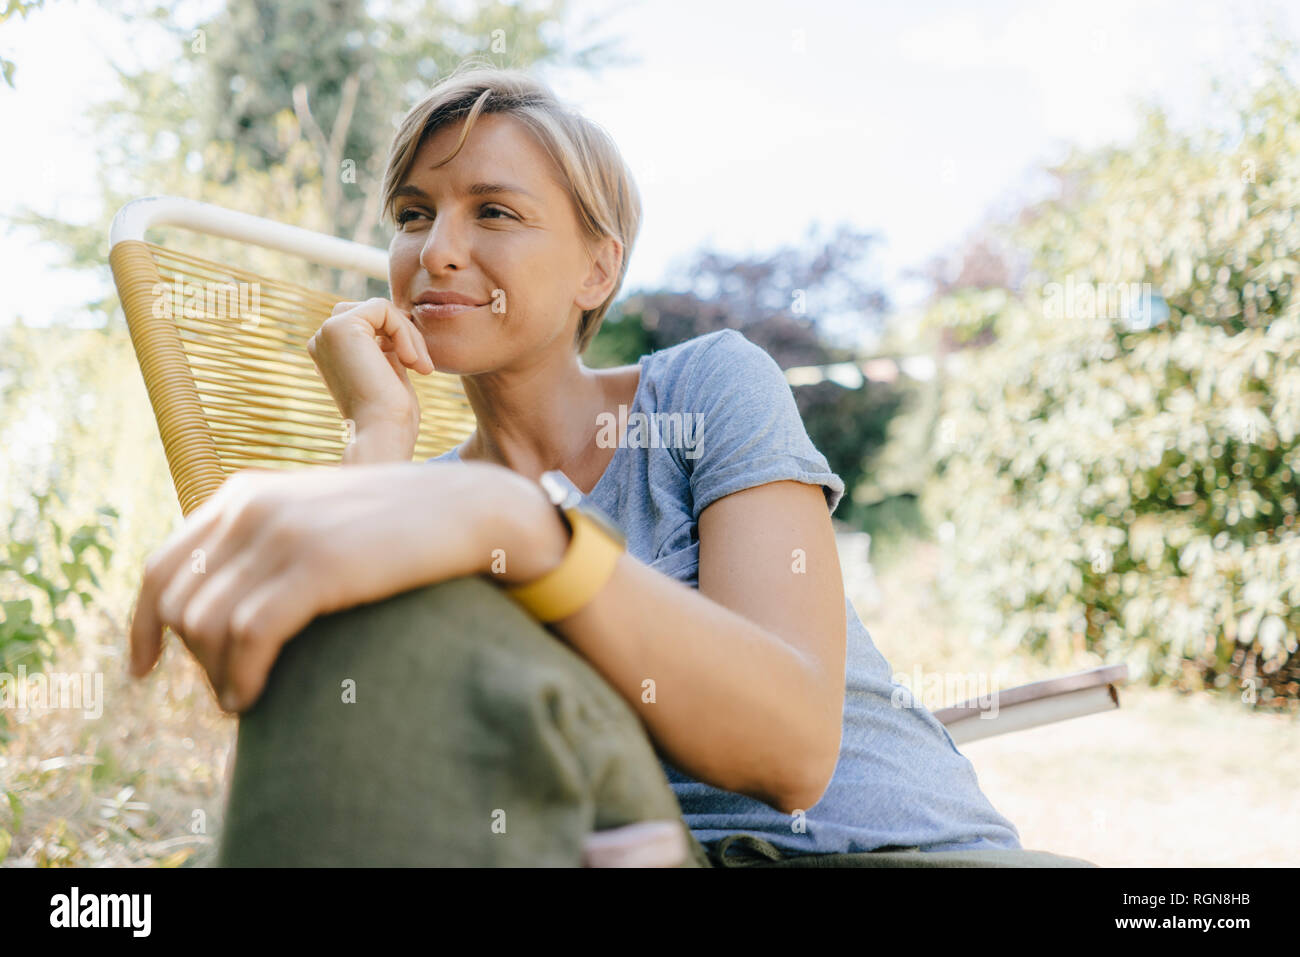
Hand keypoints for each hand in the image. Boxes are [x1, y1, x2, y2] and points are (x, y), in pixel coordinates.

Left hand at [128, 461, 550, 713]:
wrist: (473, 511)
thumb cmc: (401, 527)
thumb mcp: (322, 521)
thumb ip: (270, 543)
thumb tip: (225, 607)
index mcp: (244, 493)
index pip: (162, 567)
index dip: (142, 625)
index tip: (146, 669)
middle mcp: (250, 505)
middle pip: (176, 602)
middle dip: (191, 659)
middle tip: (226, 689)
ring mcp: (282, 532)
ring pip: (204, 625)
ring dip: (216, 675)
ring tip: (243, 701)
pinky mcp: (315, 565)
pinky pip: (247, 635)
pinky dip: (241, 677)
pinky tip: (255, 697)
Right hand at [307, 298, 433, 461]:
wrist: (382, 432)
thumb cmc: (391, 412)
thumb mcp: (389, 369)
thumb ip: (387, 344)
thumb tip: (400, 318)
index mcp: (330, 353)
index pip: (370, 324)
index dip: (399, 338)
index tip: (419, 366)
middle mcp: (321, 341)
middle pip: (372, 312)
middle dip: (403, 332)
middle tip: (421, 365)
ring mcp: (327, 332)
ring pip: (379, 308)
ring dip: (408, 333)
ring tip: (419, 365)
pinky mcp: (341, 326)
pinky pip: (383, 308)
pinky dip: (405, 331)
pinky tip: (410, 361)